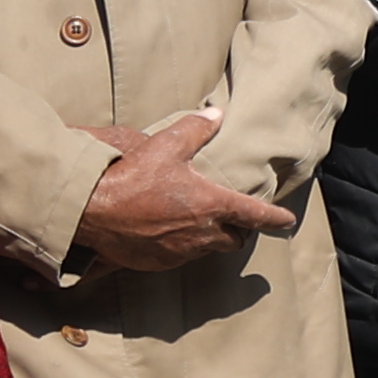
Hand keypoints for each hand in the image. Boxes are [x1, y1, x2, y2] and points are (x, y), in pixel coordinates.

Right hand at [71, 106, 297, 274]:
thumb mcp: (165, 146)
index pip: (255, 214)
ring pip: (207, 249)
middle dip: (236, 230)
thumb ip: (195, 130)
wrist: (91, 211)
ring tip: (195, 221)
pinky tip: (167, 232)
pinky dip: (180, 247)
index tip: (286, 220)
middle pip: (234, 239)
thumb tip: (216, 114)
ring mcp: (180, 252)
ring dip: (207, 238)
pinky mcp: (159, 263)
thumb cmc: (130, 178)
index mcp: (211, 205)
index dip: (274, 218)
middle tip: (231, 218)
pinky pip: (179, 257)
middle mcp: (201, 233)